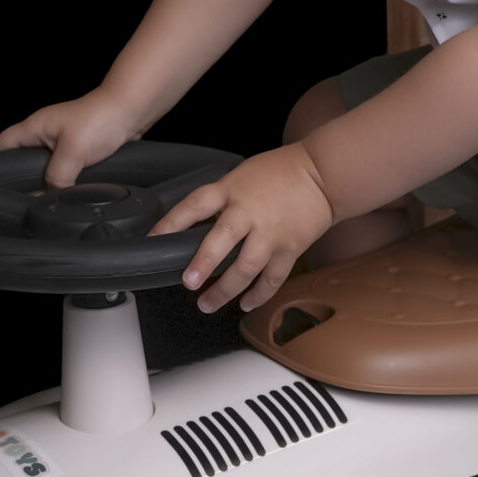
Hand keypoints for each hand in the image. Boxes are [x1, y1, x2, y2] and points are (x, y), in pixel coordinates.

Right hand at [0, 90, 140, 186]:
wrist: (131, 111)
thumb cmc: (101, 118)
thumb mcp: (73, 151)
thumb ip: (58, 176)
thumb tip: (52, 195)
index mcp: (35, 127)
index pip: (1, 144)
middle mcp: (45, 134)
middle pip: (22, 161)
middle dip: (24, 179)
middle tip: (28, 197)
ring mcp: (62, 142)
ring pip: (45, 168)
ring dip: (49, 181)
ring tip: (50, 195)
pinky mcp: (78, 150)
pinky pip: (65, 170)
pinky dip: (66, 180)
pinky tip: (71, 190)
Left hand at [151, 144, 333, 315]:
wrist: (324, 175)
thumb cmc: (281, 172)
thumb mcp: (241, 175)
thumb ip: (221, 198)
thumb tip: (197, 224)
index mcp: (232, 190)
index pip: (195, 204)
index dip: (171, 222)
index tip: (153, 240)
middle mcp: (249, 212)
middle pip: (222, 239)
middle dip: (203, 263)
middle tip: (189, 283)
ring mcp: (270, 233)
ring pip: (246, 267)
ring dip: (226, 290)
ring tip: (207, 304)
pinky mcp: (290, 248)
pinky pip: (272, 278)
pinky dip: (258, 295)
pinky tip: (245, 304)